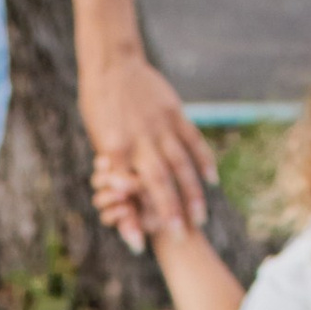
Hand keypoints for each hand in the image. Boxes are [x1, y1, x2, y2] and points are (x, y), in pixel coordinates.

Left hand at [77, 48, 211, 250]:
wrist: (111, 64)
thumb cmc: (99, 107)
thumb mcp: (99, 139)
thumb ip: (113, 166)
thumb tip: (121, 198)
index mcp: (114, 148)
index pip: (125, 192)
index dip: (130, 219)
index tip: (137, 244)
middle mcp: (139, 139)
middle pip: (158, 181)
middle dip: (168, 212)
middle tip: (179, 238)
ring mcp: (160, 125)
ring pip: (180, 164)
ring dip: (191, 194)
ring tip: (200, 219)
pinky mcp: (175, 113)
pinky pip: (193, 140)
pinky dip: (203, 161)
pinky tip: (211, 181)